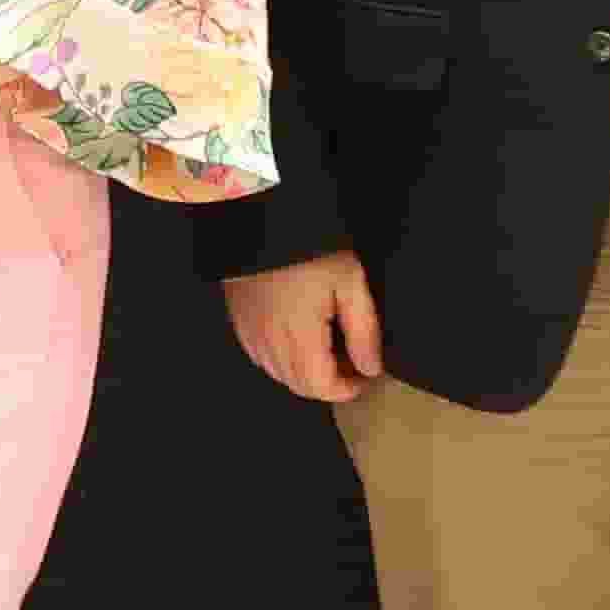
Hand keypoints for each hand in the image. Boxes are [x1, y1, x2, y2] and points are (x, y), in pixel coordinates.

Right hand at [219, 250, 382, 403]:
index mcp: (300, 337)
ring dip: (304, 374)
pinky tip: (294, 339)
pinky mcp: (238, 320)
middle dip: (327, 384)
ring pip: (278, 374)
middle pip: (299, 386)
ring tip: (326, 350)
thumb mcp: (350, 282)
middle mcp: (270, 342)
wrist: (263, 220)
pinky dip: (280, 360)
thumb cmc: (310, 249)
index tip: (364, 376)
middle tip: (350, 363)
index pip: (321, 387)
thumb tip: (371, 368)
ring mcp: (250, 333)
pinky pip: (259, 356)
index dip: (346, 390)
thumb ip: (363, 330)